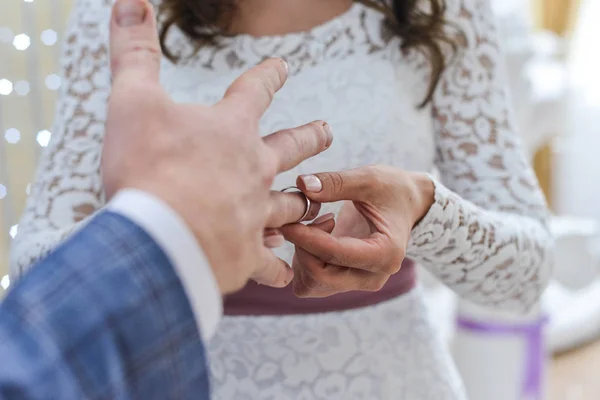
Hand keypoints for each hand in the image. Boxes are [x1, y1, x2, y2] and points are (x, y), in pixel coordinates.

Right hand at [102, 0, 331, 293]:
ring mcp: (256, 214)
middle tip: (327, 132)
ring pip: (292, 205)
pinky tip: (287, 275)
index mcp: (231, 129)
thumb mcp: (133, 101)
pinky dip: (278, 269)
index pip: (256, 91)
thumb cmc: (147, 168)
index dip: (269, 76)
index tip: (283, 68)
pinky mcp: (248, 255)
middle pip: (292, 149)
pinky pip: (272, 265)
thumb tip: (130, 0)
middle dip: (310, 138)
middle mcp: (254, 170)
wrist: (161, 237)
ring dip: (303, 202)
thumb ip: (134, 52)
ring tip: (315, 203)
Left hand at [281, 165, 433, 296]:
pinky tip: (314, 236)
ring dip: (302, 256)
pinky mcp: (345, 281)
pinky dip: (303, 262)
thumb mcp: (369, 178)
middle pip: (320, 277)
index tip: (287, 220)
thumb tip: (301, 184)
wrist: (406, 204)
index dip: (305, 238)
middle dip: (303, 248)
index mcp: (385, 254)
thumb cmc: (392, 190)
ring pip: (311, 285)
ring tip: (316, 224)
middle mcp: (373, 276)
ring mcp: (358, 282)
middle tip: (304, 218)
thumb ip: (335, 182)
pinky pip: (311, 282)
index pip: (334, 254)